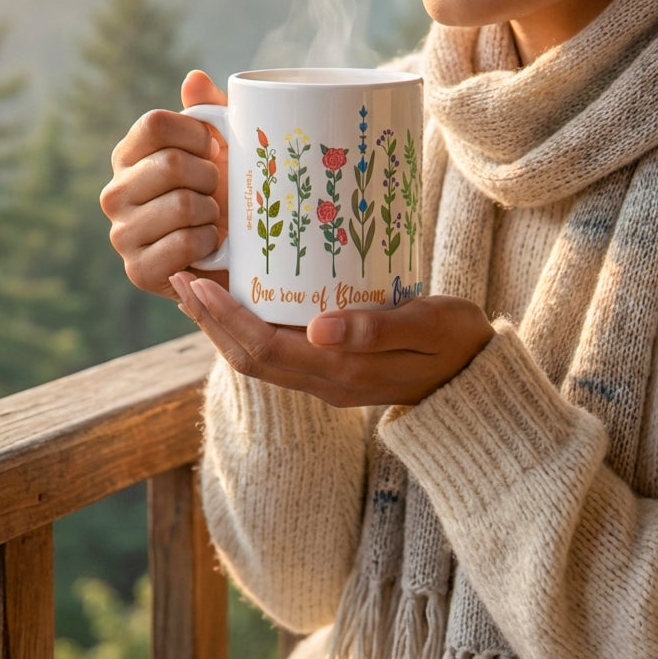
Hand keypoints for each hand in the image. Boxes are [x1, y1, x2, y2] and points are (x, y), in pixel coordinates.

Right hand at [100, 71, 228, 300]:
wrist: (235, 259)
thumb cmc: (227, 196)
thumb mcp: (223, 151)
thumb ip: (210, 112)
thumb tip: (194, 78)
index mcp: (128, 156)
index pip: (155, 124)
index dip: (196, 133)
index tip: (214, 148)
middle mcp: (114, 193)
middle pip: (172, 164)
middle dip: (210, 177)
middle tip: (216, 192)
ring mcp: (122, 234)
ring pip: (182, 204)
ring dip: (211, 213)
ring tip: (211, 220)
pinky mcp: (138, 271)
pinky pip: (185, 242)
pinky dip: (208, 242)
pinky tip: (207, 246)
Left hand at [170, 271, 494, 406]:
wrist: (478, 378)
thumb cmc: (458, 343)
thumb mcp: (427, 327)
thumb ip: (376, 330)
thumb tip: (318, 328)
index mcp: (342, 372)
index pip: (264, 350)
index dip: (224, 319)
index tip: (195, 284)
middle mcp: (325, 381)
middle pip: (247, 357)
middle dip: (209, 319)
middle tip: (179, 277)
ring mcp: (327, 378)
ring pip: (257, 356)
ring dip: (222, 324)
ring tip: (196, 286)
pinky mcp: (332, 368)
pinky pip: (276, 351)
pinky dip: (248, 326)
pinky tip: (242, 298)